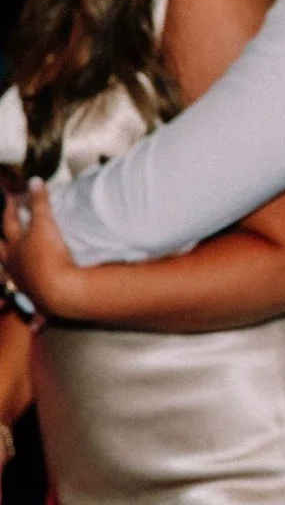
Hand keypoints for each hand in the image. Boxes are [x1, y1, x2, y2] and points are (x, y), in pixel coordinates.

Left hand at [2, 179, 84, 319]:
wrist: (59, 290)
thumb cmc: (48, 258)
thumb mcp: (45, 225)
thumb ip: (40, 203)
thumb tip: (35, 181)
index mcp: (15, 249)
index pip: (9, 225)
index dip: (10, 211)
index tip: (12, 200)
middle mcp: (15, 269)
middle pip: (3, 257)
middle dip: (2, 248)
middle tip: (3, 243)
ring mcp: (24, 286)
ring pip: (11, 284)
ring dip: (10, 283)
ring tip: (10, 284)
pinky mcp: (38, 304)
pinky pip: (34, 312)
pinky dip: (34, 317)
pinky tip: (34, 324)